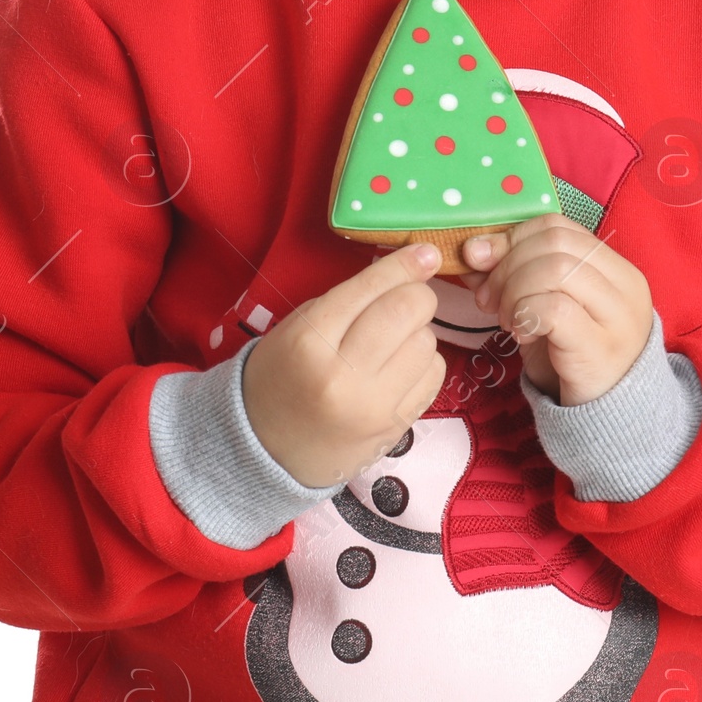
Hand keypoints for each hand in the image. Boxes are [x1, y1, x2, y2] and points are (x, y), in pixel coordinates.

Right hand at [242, 241, 448, 487]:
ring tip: (392, 341)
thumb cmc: (281, 376)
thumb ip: (350, 298)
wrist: (267, 449)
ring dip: (418, 332)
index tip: (425, 252)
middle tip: (407, 297)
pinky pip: (433, 376)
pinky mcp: (397, 428)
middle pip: (408, 311)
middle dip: (417, 294)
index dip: (404, 264)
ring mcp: (375, 407)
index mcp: (310, 341)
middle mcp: (345, 376)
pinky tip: (399, 367)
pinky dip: (423, 363)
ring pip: (427, 343)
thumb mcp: (298, 326)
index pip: (370, 288)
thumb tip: (413, 267)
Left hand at [459, 217, 652, 405]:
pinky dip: (525, 314)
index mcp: (614, 267)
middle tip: (488, 299)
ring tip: (506, 319)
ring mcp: (618, 316)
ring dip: (514, 290)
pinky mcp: (601, 347)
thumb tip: (473, 250)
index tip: (482, 260)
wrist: (607, 418)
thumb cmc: (572, 357)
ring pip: (555, 269)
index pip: (557, 226)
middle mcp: (625, 284)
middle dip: (507, 265)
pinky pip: (554, 308)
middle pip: (554, 243)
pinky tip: (520, 334)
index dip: (512, 237)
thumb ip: (515, 275)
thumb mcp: (544, 306)